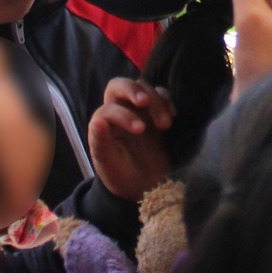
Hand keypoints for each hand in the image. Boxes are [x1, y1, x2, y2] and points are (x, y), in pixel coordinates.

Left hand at [88, 77, 174, 202]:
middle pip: (121, 85)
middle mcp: (120, 110)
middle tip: (145, 102)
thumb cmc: (120, 175)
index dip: (124, 115)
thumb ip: (100, 143)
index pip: (110, 108)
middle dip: (133, 90)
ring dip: (156, 101)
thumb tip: (97, 122)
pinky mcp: (158, 113)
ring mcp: (140, 110)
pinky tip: (174, 116)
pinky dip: (168, 101)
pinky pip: (163, 96)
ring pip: (145, 88)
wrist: (142, 187)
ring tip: (165, 125)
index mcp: (105, 122)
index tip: (140, 131)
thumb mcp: (108, 163)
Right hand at [230, 0, 271, 94]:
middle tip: (271, 42)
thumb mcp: (251, 21)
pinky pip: (269, 21)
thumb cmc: (265, 71)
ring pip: (271, 4)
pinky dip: (261, 34)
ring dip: (261, 24)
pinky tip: (265, 54)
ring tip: (267, 51)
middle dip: (265, 10)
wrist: (267, 119)